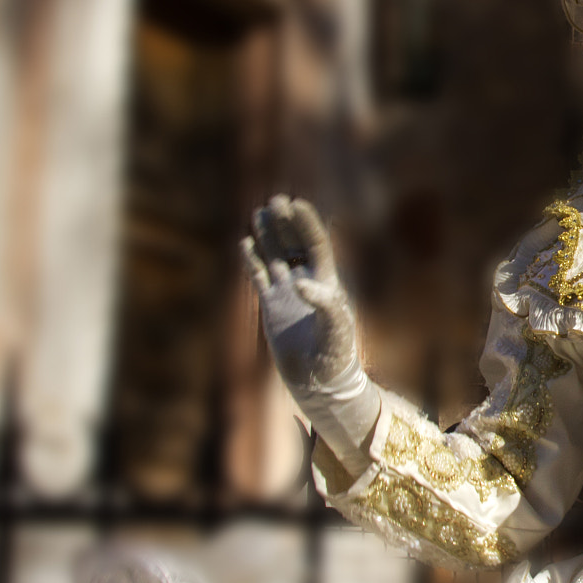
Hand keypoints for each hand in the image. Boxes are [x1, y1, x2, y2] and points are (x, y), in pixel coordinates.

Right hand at [243, 195, 362, 397]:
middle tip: (276, 200)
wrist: (321, 381)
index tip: (297, 204)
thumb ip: (323, 304)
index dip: (307, 224)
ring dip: (269, 236)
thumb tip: (299, 283)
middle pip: (295, 244)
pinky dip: (252, 261)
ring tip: (260, 212)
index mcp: (327, 282)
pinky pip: (259, 278)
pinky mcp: (271, 307)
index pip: (316, 245)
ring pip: (275, 257)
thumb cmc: (336, 355)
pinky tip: (245, 243)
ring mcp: (287, 294)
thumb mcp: (336, 329)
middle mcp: (307, 282)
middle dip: (286, 223)